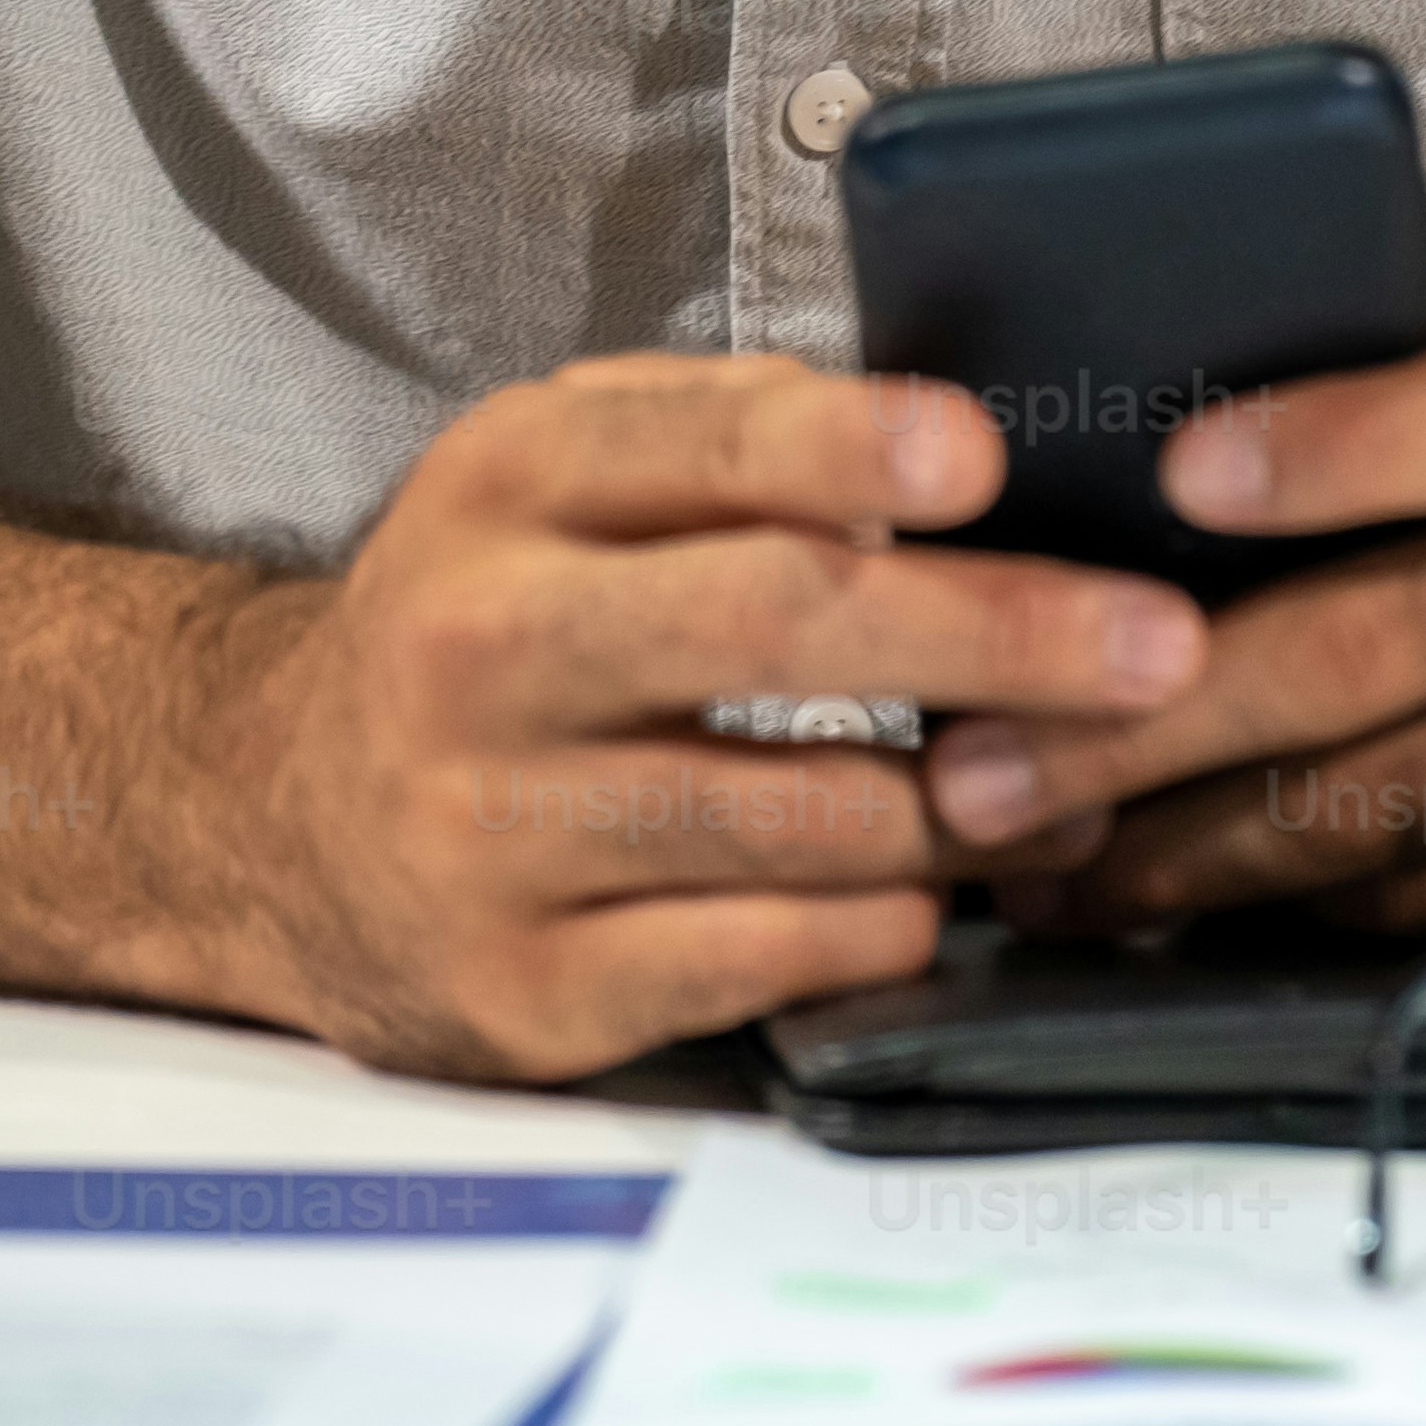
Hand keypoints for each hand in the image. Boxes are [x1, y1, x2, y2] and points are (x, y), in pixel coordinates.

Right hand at [196, 353, 1213, 1079]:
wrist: (271, 821)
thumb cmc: (480, 628)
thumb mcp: (547, 481)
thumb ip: (715, 438)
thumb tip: (930, 443)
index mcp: (503, 489)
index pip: (693, 446)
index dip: (845, 446)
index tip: (977, 456)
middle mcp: (484, 646)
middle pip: (776, 624)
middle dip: (993, 632)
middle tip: (1153, 645)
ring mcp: (493, 828)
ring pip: (800, 817)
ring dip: (968, 811)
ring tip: (1061, 795)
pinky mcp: (527, 987)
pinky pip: (766, 959)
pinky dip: (881, 925)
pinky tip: (920, 894)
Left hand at [946, 244, 1425, 934]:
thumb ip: (1411, 333)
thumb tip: (1169, 355)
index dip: (1329, 446)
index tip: (1179, 479)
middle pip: (1378, 648)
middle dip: (1152, 717)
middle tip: (986, 757)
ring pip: (1387, 806)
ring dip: (1185, 842)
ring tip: (1028, 851)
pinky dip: (1291, 903)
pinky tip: (1171, 898)